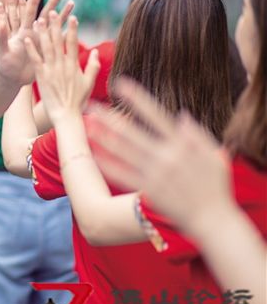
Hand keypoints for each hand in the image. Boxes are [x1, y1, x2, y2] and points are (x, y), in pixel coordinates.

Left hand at [25, 12, 99, 123]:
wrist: (66, 115)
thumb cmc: (78, 101)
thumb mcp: (89, 83)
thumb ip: (93, 66)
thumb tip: (96, 52)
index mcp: (74, 65)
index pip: (74, 42)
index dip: (72, 29)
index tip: (72, 16)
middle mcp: (63, 65)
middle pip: (58, 41)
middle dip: (55, 25)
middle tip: (51, 12)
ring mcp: (51, 70)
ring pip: (46, 47)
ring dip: (42, 33)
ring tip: (38, 20)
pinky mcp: (41, 76)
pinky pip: (35, 59)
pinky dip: (31, 48)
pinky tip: (26, 38)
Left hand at [87, 79, 234, 236]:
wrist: (213, 220)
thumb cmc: (216, 187)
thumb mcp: (214, 155)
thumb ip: (197, 134)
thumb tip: (181, 115)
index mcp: (182, 144)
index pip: (155, 114)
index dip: (136, 97)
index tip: (120, 83)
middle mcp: (166, 156)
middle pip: (131, 131)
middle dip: (109, 117)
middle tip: (90, 104)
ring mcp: (155, 174)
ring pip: (122, 151)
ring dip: (102, 137)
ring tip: (87, 125)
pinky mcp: (148, 190)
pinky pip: (122, 175)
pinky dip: (107, 164)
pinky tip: (93, 153)